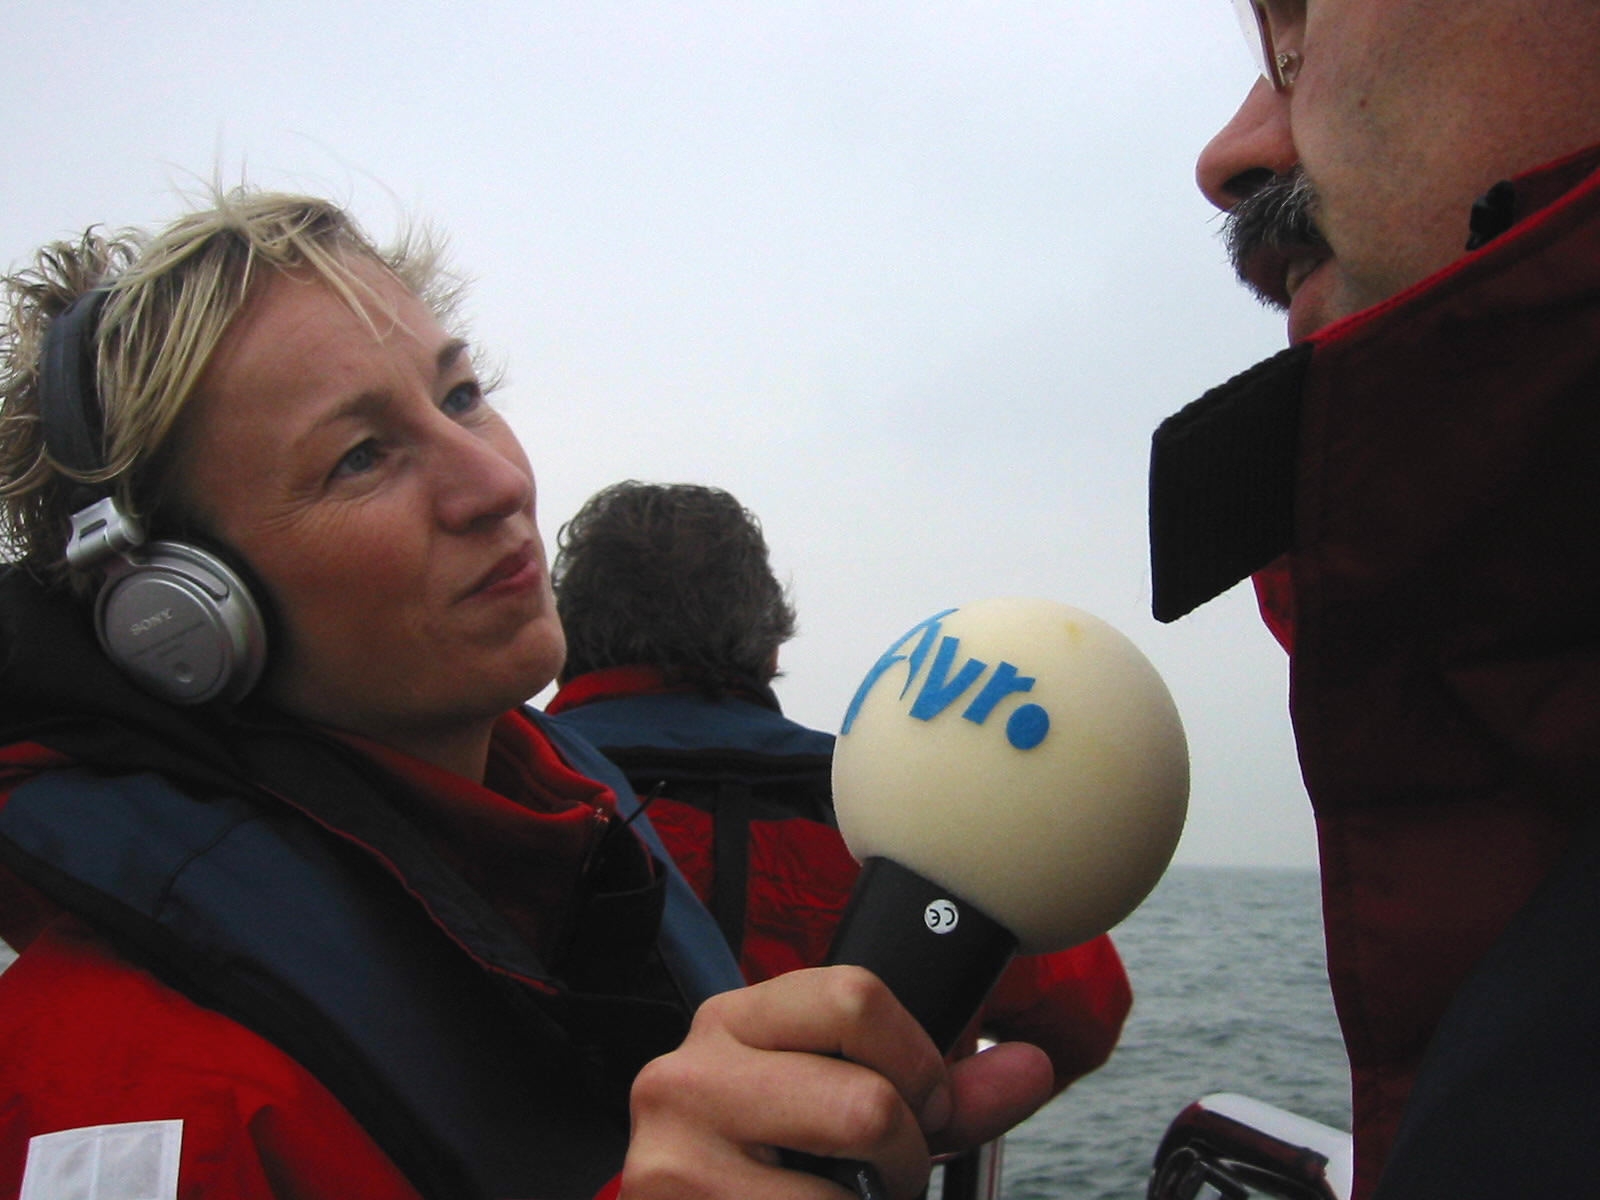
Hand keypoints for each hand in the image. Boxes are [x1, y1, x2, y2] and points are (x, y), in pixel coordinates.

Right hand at [619, 966, 1052, 1198]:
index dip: (919, 1061)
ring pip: (843, 1193)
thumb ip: (943, 1092)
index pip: (854, 995)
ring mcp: (676, 1160)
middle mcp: (689, 1077)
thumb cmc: (771, 1166)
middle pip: (867, 1102)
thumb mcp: (843, 1105)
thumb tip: (1036, 1065)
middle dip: (905, 1154)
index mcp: (732, 1021)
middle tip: (885, 1173)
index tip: (923, 1102)